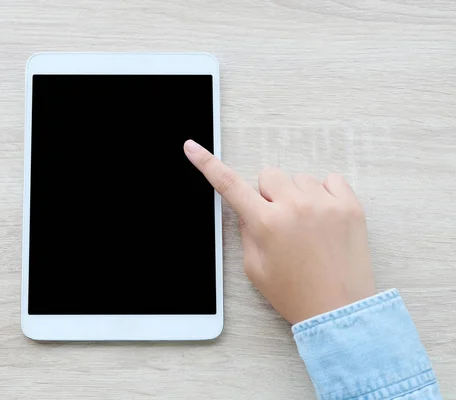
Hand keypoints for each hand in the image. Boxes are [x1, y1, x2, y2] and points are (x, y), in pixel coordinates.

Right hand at [183, 140, 375, 323]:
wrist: (339, 310)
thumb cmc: (295, 293)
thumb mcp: (255, 268)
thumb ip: (246, 231)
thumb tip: (248, 209)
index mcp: (266, 223)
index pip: (228, 184)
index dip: (207, 164)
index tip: (192, 147)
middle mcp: (294, 207)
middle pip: (269, 175)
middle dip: (268, 193)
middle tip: (279, 220)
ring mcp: (325, 204)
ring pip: (300, 178)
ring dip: (297, 195)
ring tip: (306, 226)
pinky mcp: (350, 206)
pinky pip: (331, 180)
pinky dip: (325, 194)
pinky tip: (325, 218)